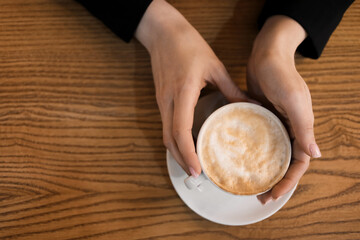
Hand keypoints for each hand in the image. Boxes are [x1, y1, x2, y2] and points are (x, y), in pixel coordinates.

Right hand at [136, 0, 249, 175]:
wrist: (163, 33)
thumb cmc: (188, 45)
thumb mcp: (214, 66)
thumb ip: (231, 89)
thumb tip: (249, 105)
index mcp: (183, 92)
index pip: (181, 130)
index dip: (188, 153)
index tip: (198, 168)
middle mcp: (168, 101)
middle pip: (169, 140)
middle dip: (181, 160)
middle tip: (197, 173)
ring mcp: (161, 101)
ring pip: (165, 135)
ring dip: (176, 152)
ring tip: (192, 164)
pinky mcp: (161, 100)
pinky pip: (166, 125)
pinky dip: (175, 140)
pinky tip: (186, 144)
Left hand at [246, 16, 321, 203]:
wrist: (266, 55)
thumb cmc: (282, 76)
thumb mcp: (295, 102)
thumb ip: (305, 128)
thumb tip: (316, 155)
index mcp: (301, 128)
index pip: (298, 163)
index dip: (289, 181)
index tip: (273, 194)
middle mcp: (289, 129)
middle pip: (285, 162)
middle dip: (276, 181)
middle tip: (260, 196)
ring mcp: (273, 124)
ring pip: (271, 153)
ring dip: (264, 169)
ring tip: (250, 183)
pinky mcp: (259, 117)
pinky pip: (258, 140)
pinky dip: (252, 152)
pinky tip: (239, 159)